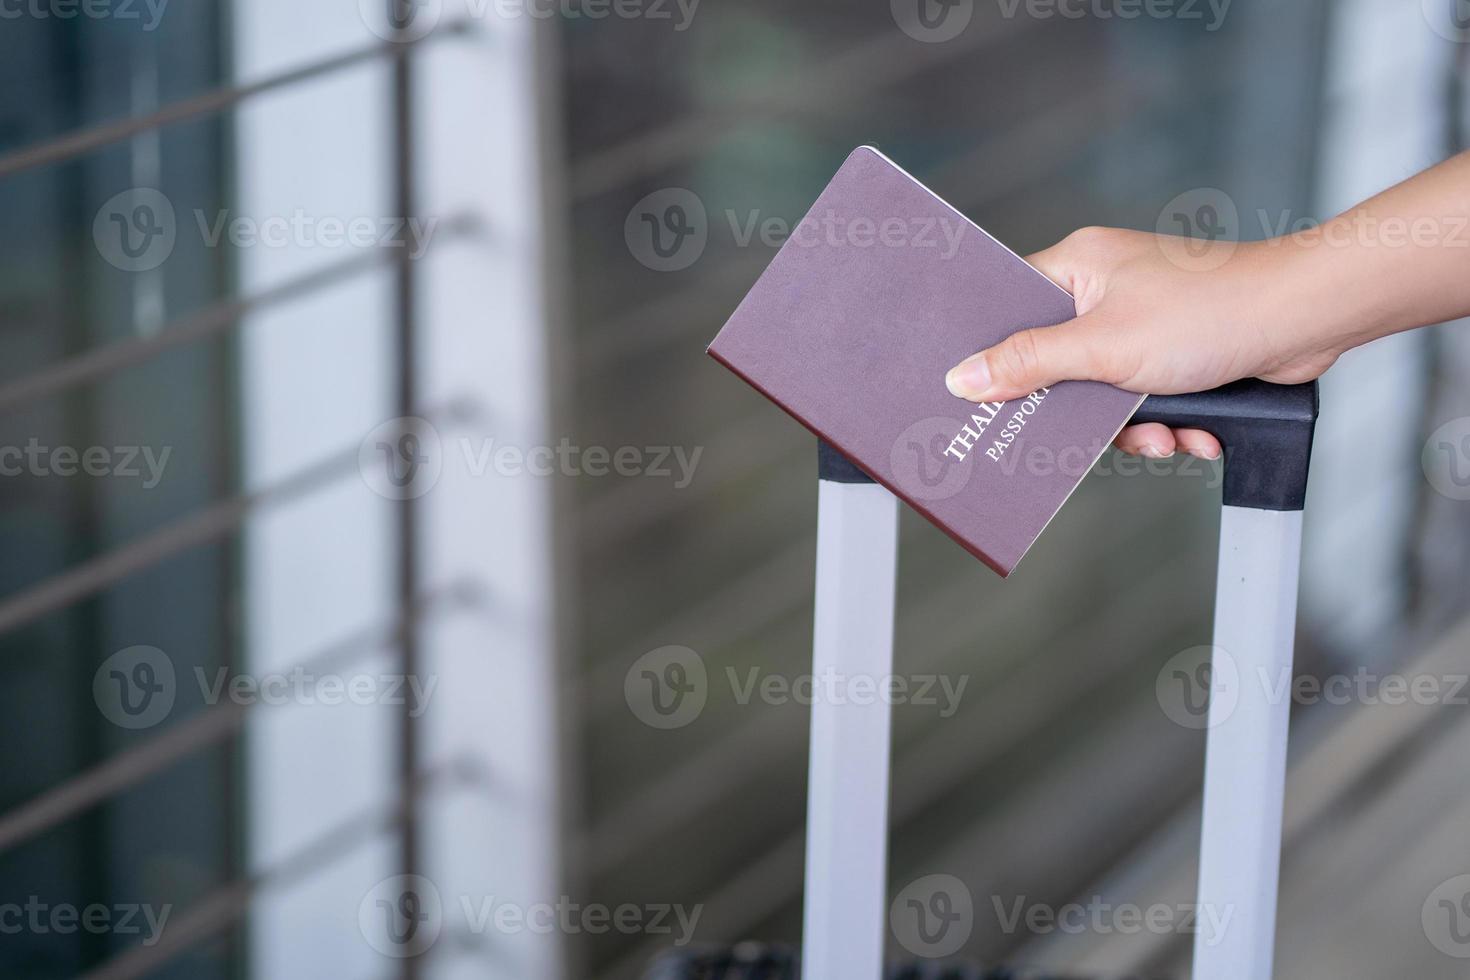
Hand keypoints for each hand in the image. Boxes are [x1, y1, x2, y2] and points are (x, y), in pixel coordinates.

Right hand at [944, 227, 1345, 458]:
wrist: (1306, 320)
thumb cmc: (1210, 312)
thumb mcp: (1103, 348)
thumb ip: (1029, 365)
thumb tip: (962, 377)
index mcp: (1077, 266)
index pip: (1011, 309)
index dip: (993, 354)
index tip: (978, 396)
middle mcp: (1105, 289)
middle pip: (1055, 363)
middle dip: (1081, 410)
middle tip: (1083, 435)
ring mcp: (1141, 321)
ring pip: (1103, 393)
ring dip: (1134, 427)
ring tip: (1164, 433)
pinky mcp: (1175, 352)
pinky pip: (1145, 400)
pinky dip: (1166, 423)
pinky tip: (1193, 431)